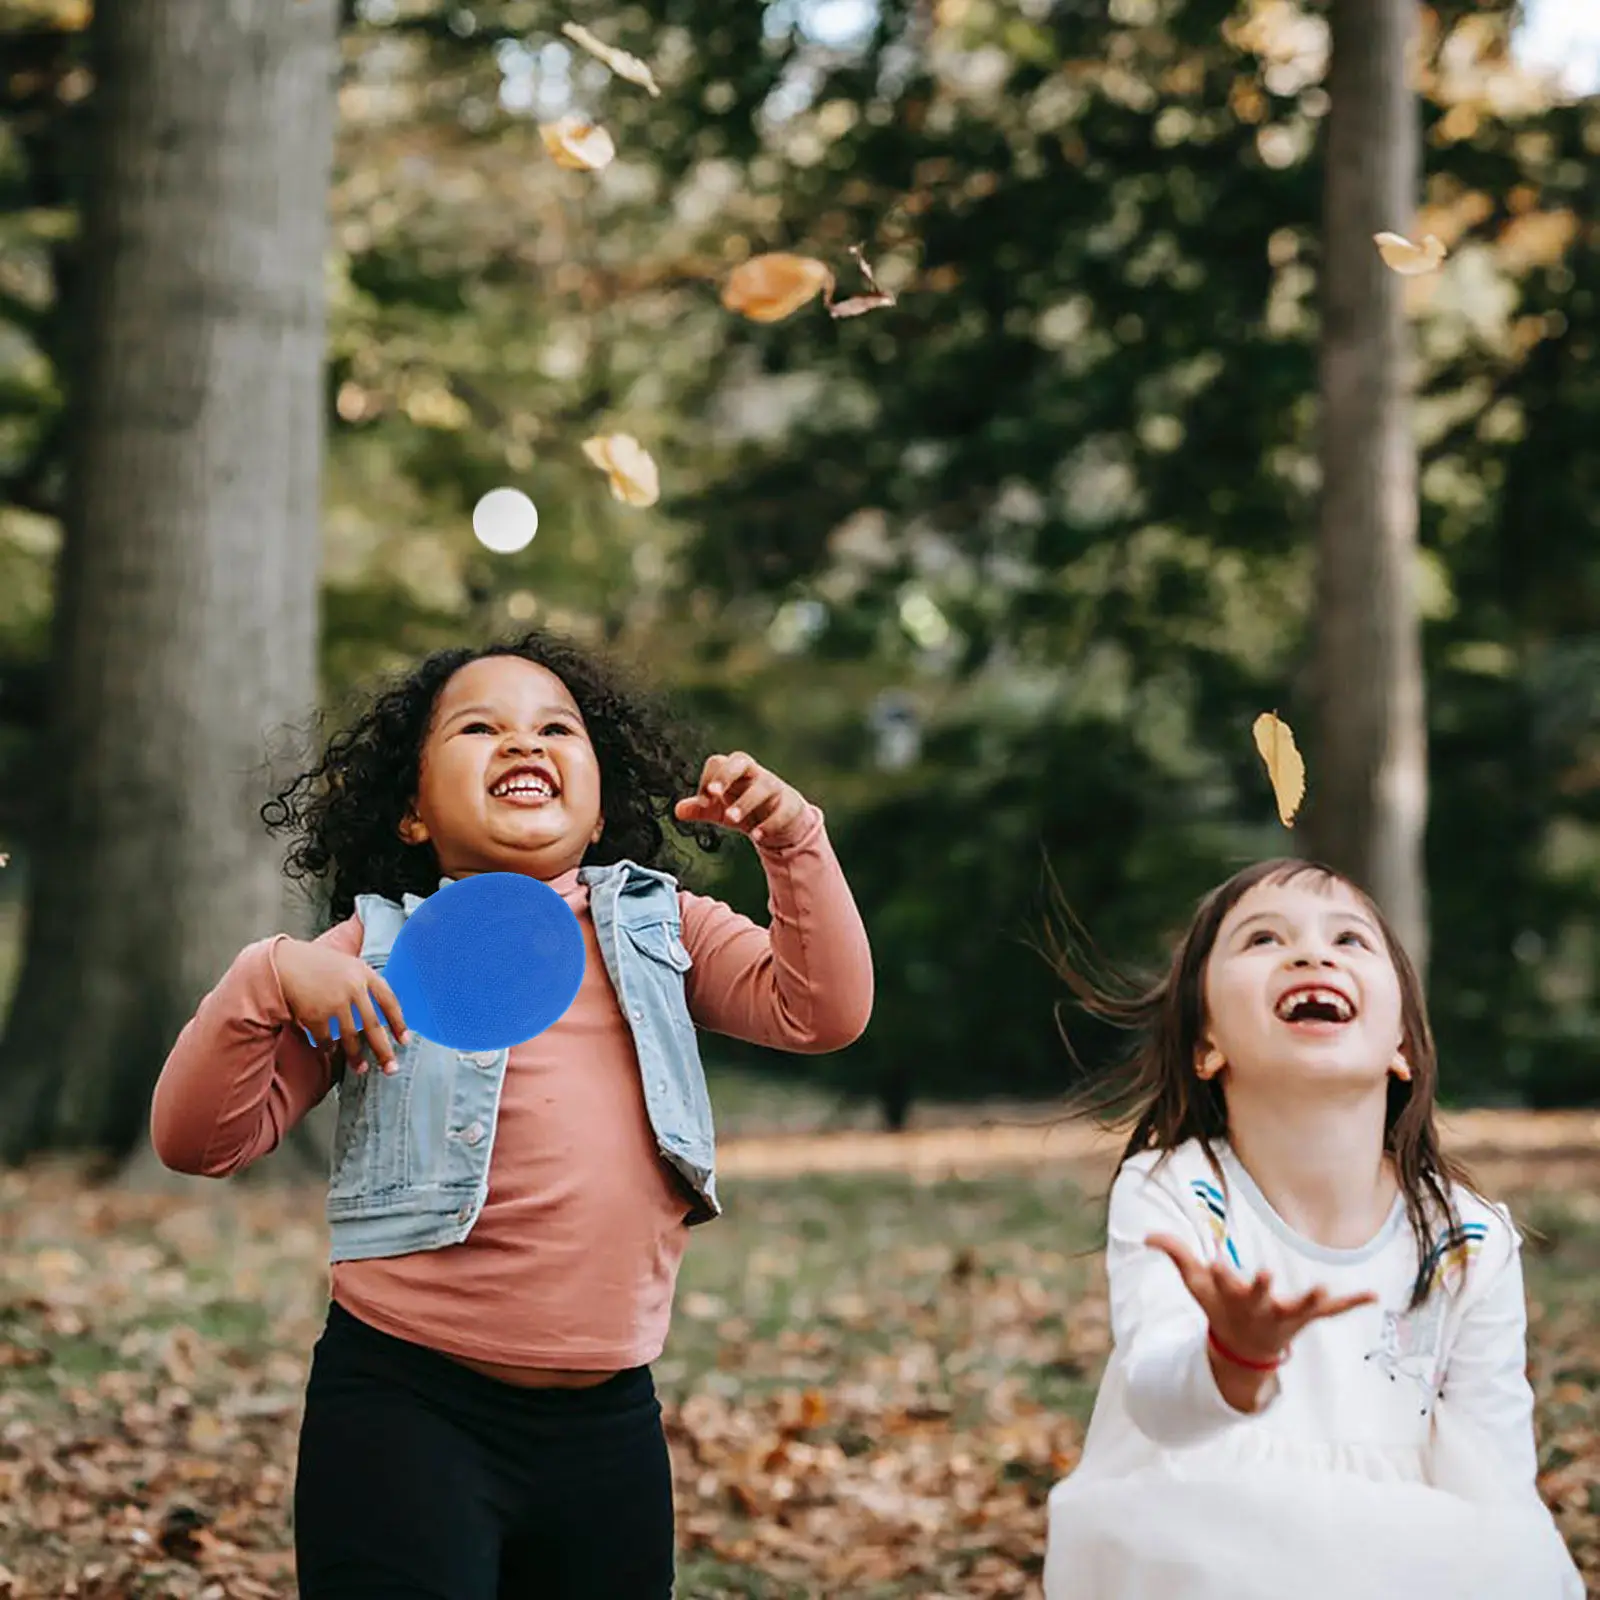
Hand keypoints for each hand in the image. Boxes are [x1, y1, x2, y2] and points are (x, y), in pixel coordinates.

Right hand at [274, 938, 407, 1073]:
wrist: (282, 963)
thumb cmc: (315, 962)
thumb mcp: (345, 961)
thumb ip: (362, 979)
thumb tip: (380, 1005)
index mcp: (364, 972)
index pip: (389, 1001)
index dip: (398, 1023)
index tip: (404, 1041)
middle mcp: (353, 987)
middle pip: (373, 1025)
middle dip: (383, 1050)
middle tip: (391, 1068)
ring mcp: (335, 1001)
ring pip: (350, 1037)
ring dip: (356, 1056)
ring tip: (361, 1068)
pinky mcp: (316, 1014)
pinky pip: (327, 1039)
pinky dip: (329, 1047)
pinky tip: (330, 1051)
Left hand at [673, 752, 807, 846]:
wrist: (781, 822)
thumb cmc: (746, 808)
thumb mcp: (720, 810)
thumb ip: (699, 809)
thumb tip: (677, 811)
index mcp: (735, 772)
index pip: (719, 762)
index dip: (708, 779)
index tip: (702, 802)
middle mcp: (755, 774)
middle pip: (741, 760)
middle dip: (726, 776)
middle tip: (713, 794)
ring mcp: (774, 788)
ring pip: (762, 786)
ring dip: (744, 803)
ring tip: (730, 820)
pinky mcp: (790, 806)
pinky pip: (781, 810)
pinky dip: (769, 823)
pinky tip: (757, 836)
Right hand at [1146, 1232, 1375, 1408]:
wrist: (1245, 1349)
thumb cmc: (1220, 1308)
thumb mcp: (1196, 1284)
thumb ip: (1176, 1256)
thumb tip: (1147, 1235)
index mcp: (1233, 1298)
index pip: (1225, 1283)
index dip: (1221, 1274)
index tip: (1216, 1262)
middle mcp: (1260, 1309)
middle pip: (1262, 1298)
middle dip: (1263, 1288)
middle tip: (1266, 1274)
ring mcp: (1286, 1315)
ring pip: (1300, 1309)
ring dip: (1313, 1301)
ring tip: (1322, 1290)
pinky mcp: (1306, 1317)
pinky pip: (1332, 1313)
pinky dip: (1351, 1303)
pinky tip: (1372, 1295)